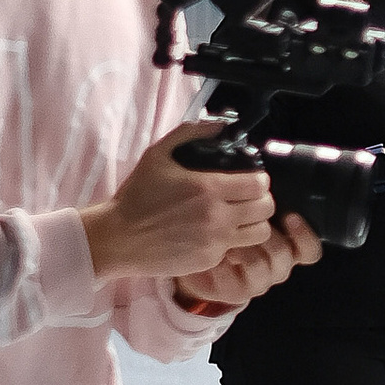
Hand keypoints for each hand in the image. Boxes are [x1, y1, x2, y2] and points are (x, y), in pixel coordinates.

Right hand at [84, 123, 273, 282]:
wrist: (117, 238)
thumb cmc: (136, 196)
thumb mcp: (158, 155)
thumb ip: (190, 134)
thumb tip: (219, 124)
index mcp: (207, 189)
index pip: (259, 184)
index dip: (260, 179)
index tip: (251, 178)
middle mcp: (216, 218)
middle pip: (266, 209)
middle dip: (262, 199)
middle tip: (249, 197)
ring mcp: (214, 243)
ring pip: (260, 233)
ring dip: (255, 222)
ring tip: (241, 216)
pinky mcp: (208, 261)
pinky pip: (235, 249)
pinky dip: (231, 240)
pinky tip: (215, 232)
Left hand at [173, 215, 323, 315]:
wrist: (196, 254)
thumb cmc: (224, 226)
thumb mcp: (245, 209)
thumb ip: (259, 201)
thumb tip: (263, 179)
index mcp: (287, 246)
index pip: (309, 249)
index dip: (305, 235)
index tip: (290, 216)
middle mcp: (277, 266)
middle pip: (287, 256)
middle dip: (268, 238)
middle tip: (249, 223)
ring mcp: (259, 282)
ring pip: (266, 270)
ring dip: (248, 251)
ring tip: (230, 240)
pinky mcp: (238, 293)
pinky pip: (239, 283)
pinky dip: (227, 268)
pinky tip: (216, 256)